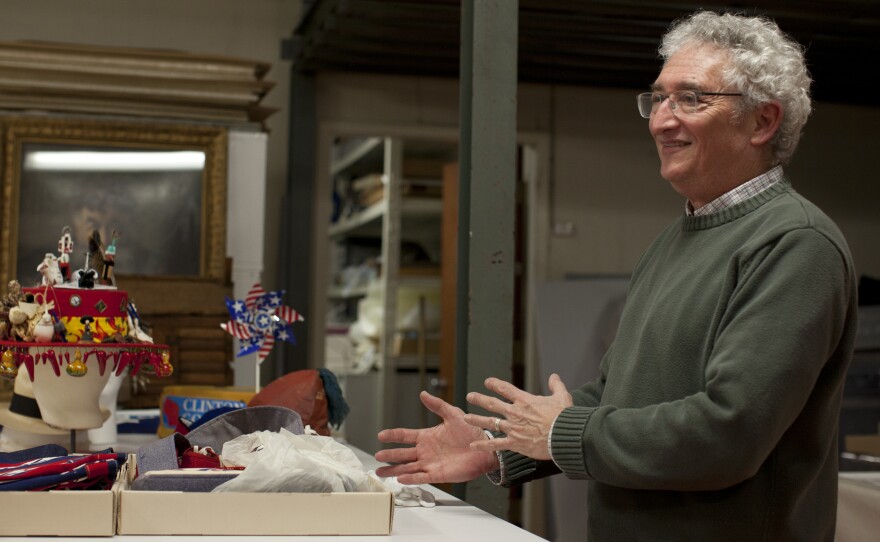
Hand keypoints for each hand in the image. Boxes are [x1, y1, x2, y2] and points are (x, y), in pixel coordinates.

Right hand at [374, 391, 498, 484]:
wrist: (485, 448)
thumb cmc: (470, 431)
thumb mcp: (453, 414)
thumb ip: (437, 405)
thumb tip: (423, 393)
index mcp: (427, 436)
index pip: (405, 436)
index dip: (393, 435)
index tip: (381, 435)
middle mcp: (425, 451)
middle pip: (402, 454)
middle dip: (389, 455)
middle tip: (377, 456)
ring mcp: (430, 463)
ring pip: (408, 468)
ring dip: (394, 470)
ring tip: (380, 472)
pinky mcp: (438, 474)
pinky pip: (421, 477)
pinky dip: (411, 479)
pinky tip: (401, 479)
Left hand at [464, 374, 572, 459]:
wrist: (564, 436)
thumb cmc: (565, 417)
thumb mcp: (562, 397)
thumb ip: (556, 386)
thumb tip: (554, 376)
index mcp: (525, 401)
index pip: (506, 389)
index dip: (495, 384)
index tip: (487, 382)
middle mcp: (515, 413)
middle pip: (493, 404)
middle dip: (479, 399)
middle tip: (470, 396)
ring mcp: (513, 428)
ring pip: (490, 422)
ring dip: (476, 419)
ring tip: (466, 418)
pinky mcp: (515, 443)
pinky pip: (496, 444)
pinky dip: (484, 445)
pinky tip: (473, 445)